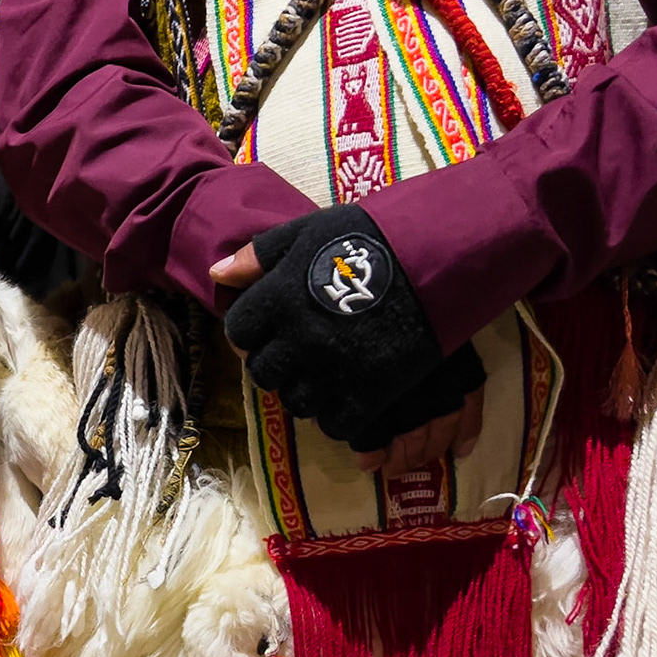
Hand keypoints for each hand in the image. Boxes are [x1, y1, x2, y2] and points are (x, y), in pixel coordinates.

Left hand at [212, 204, 482, 467]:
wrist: (439, 253)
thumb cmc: (371, 237)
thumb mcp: (309, 232)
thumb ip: (260, 255)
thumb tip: (217, 274)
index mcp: (278, 298)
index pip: (238, 331)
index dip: (249, 332)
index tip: (266, 329)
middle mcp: (299, 338)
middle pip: (264, 372)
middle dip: (274, 364)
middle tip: (295, 355)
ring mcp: (334, 368)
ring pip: (296, 401)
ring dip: (304, 391)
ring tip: (321, 374)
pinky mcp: (371, 390)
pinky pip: (336, 423)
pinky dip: (335, 416)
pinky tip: (345, 397)